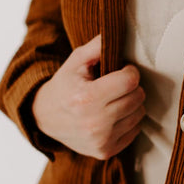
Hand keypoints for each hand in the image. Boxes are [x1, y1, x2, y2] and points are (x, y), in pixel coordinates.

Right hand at [31, 33, 145, 159]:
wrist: (44, 118)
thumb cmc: (65, 86)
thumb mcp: (75, 61)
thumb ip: (97, 46)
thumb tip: (116, 32)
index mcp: (88, 98)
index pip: (130, 81)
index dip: (129, 72)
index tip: (121, 71)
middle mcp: (96, 122)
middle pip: (138, 97)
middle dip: (131, 88)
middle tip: (116, 85)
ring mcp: (101, 140)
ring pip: (139, 114)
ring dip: (131, 104)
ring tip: (113, 100)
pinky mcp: (106, 151)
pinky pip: (135, 131)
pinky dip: (128, 121)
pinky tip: (112, 116)